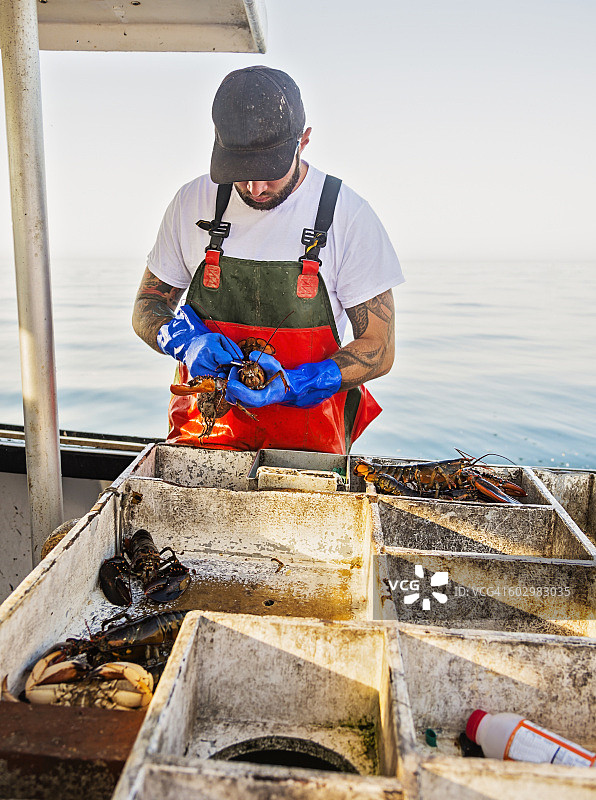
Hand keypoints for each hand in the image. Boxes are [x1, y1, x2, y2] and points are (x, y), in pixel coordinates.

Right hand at [157, 304, 241, 376]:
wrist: (191, 347)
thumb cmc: (208, 342)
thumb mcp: (222, 339)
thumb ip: (233, 348)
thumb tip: (240, 360)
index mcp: (209, 349)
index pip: (227, 361)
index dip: (233, 363)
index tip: (234, 362)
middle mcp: (201, 361)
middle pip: (223, 372)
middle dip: (229, 371)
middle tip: (229, 367)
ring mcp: (197, 370)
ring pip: (218, 379)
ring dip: (224, 376)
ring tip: (223, 370)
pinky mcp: (196, 377)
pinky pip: (211, 382)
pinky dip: (217, 380)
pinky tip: (217, 373)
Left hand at [225, 351, 341, 408]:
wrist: (309, 384)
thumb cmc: (302, 379)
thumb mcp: (287, 369)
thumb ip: (270, 363)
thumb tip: (251, 357)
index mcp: (274, 395)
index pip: (254, 398)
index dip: (240, 392)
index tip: (230, 383)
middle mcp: (267, 398)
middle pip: (243, 400)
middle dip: (233, 389)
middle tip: (228, 373)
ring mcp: (262, 396)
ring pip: (242, 397)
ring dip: (234, 387)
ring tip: (230, 373)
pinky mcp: (260, 391)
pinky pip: (244, 390)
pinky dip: (238, 383)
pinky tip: (236, 375)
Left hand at [225, 352, 287, 406]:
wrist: (276, 389)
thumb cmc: (277, 379)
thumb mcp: (276, 368)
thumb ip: (266, 361)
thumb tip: (251, 356)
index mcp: (263, 397)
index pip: (250, 398)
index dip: (240, 391)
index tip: (231, 382)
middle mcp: (252, 403)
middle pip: (236, 397)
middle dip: (232, 382)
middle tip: (234, 368)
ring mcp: (245, 403)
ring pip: (230, 396)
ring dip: (229, 383)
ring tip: (234, 371)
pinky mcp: (239, 400)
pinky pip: (229, 394)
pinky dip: (228, 385)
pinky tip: (233, 375)